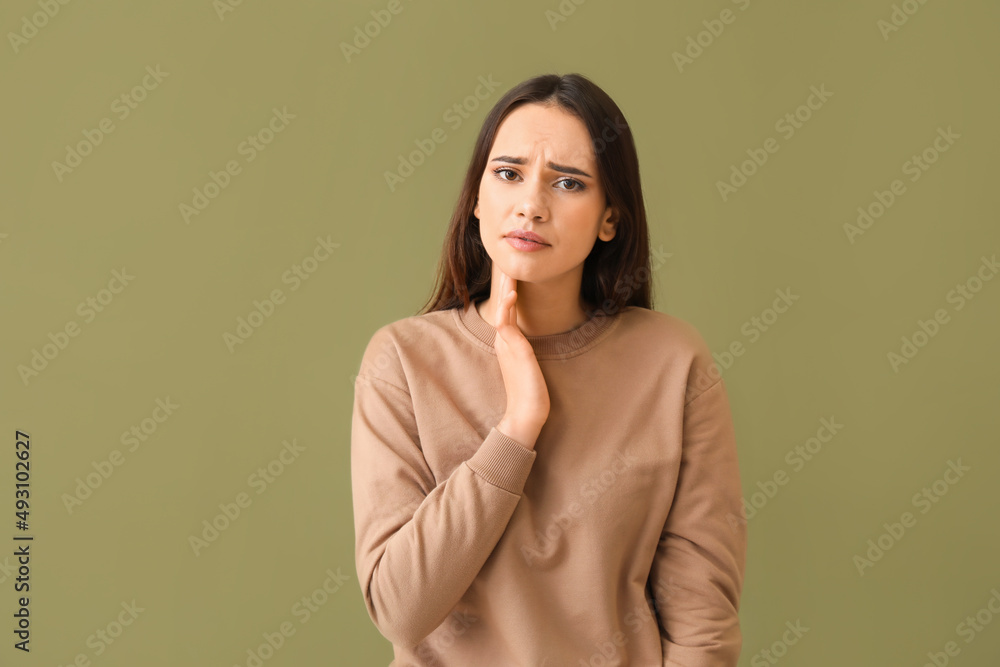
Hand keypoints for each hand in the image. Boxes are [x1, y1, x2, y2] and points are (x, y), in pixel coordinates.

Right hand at [492, 270, 549, 448]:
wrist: (526, 414)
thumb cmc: (530, 392)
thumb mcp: (529, 365)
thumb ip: (528, 350)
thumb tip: (533, 341)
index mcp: (508, 343)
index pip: (507, 310)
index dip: (508, 291)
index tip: (511, 273)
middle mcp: (504, 341)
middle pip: (502, 305)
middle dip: (504, 284)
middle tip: (505, 262)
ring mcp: (507, 345)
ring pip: (502, 309)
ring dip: (504, 289)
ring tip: (506, 270)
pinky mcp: (514, 350)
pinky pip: (505, 324)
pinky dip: (506, 308)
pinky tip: (511, 295)